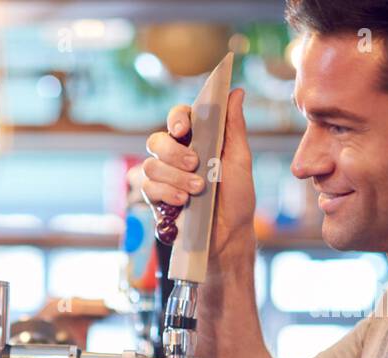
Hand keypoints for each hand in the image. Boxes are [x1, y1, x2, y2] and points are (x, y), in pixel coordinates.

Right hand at [131, 87, 255, 262]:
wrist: (229, 235)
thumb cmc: (237, 197)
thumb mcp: (240, 160)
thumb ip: (234, 127)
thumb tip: (236, 92)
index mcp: (196, 141)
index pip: (178, 118)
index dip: (176, 118)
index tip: (183, 128)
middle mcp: (175, 157)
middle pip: (156, 141)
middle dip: (173, 151)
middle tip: (195, 164)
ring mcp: (163, 179)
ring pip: (150, 166)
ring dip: (173, 177)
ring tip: (197, 190)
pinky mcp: (156, 200)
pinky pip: (147, 189)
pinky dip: (165, 193)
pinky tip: (182, 202)